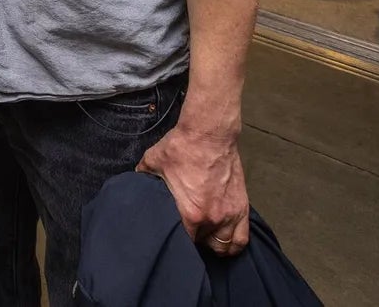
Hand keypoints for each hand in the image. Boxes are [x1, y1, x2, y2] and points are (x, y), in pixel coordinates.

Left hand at [138, 124, 249, 255]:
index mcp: (191, 213)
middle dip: (197, 242)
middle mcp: (213, 218)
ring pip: (226, 245)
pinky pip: (243, 237)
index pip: (185, 242)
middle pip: (205, 245)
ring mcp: (230, 213)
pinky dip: (234, 241)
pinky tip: (225, 236)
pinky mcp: (242, 205)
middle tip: (190, 234)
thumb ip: (143, 177)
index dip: (179, 242)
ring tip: (207, 237)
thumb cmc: (182, 147)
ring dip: (215, 244)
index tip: (175, 237)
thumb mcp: (153, 162)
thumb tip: (135, 181)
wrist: (208, 133)